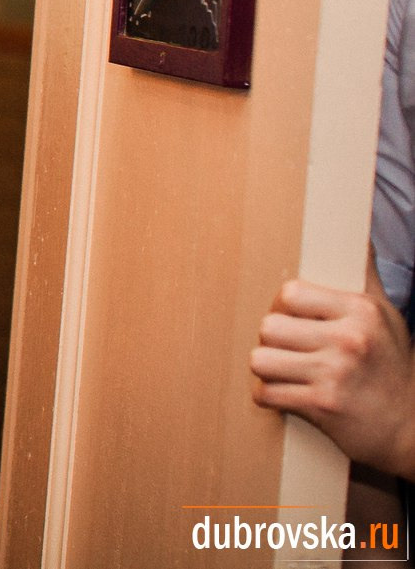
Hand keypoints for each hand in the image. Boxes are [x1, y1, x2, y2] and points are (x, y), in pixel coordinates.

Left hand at [250, 274, 414, 476]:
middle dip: (273, 341)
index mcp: (360, 310)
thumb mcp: (385, 316)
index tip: (292, 321)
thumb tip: (357, 234)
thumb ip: (364, 276)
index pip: (289, 293)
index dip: (282, 308)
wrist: (412, 426)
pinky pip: (266, 393)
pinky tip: (287, 395)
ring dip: (268, 370)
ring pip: (260, 360)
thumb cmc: (391, 366)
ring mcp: (335, 373)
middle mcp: (349, 339)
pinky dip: (270, 397)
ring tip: (286, 372)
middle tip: (289, 350)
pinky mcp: (322, 405)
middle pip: (269, 326)